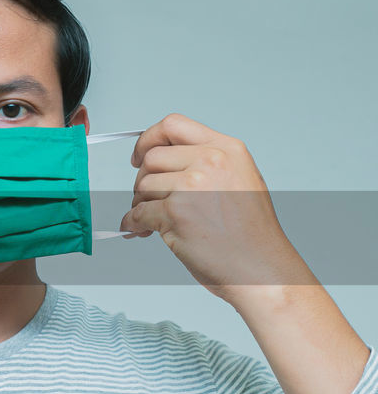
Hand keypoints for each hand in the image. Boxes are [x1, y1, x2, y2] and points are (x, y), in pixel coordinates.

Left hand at [120, 113, 310, 302]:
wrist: (260, 268)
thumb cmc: (249, 233)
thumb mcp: (240, 179)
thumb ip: (205, 162)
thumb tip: (163, 158)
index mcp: (227, 149)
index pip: (173, 125)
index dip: (148, 138)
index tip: (139, 155)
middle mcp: (211, 161)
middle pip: (151, 157)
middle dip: (143, 180)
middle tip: (149, 199)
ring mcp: (192, 186)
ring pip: (143, 186)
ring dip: (140, 204)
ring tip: (153, 221)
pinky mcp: (176, 213)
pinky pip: (138, 213)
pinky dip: (133, 223)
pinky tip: (141, 230)